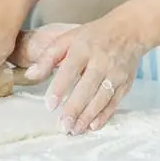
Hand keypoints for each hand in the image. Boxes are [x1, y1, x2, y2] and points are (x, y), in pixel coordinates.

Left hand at [19, 13, 148, 134]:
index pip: (70, 69)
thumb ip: (47, 57)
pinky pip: (114, 102)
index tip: (50, 105)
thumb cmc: (93, 36)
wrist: (129, 31)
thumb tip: (30, 75)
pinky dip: (104, 116)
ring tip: (74, 130)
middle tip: (63, 126)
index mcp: (83, 48)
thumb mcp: (67, 39)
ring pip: (101, 98)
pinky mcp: (126, 83)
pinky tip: (93, 126)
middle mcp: (101, 61)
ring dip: (88, 116)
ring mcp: (115, 73)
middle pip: (87, 88)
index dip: (59, 88)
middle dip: (74, 108)